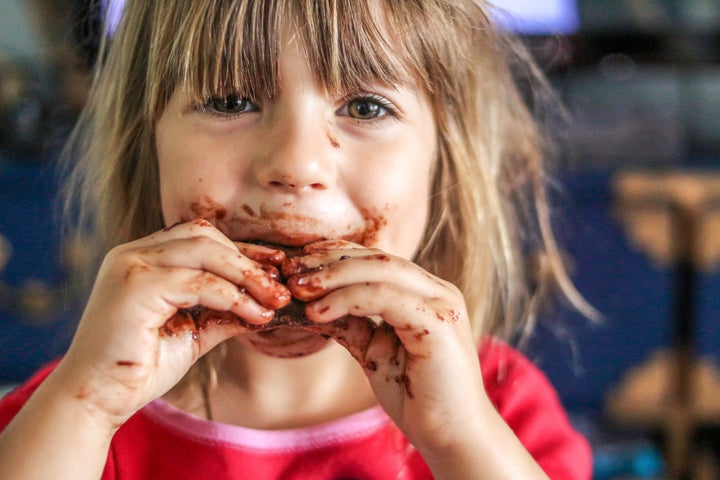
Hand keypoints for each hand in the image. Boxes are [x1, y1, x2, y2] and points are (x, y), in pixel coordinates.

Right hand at [53, 219, 289, 428]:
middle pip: (205, 236)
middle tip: (281, 288)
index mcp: (144, 257)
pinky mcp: (135, 286)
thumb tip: (267, 303)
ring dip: (247, 276)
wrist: (99, 398)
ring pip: (205, 251)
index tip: (277, 267)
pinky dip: (232, 295)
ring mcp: (132, 265)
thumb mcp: (195, 331)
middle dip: (250, 260)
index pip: (201, 237)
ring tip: (274, 300)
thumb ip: (225, 310)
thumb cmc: (142, 366)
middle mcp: (134, 253)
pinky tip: (254, 314)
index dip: (243, 250)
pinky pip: (197, 281)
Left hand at [284, 241, 486, 454]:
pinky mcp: (437, 323)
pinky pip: (384, 297)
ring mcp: (441, 304)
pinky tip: (318, 313)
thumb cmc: (417, 399)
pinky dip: (346, 299)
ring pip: (380, 270)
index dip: (337, 254)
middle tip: (290, 273)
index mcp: (427, 294)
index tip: (299, 263)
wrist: (452, 437)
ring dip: (333, 276)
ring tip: (298, 289)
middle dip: (329, 260)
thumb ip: (355, 325)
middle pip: (377, 257)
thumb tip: (315, 306)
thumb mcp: (376, 353)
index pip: (378, 259)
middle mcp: (438, 292)